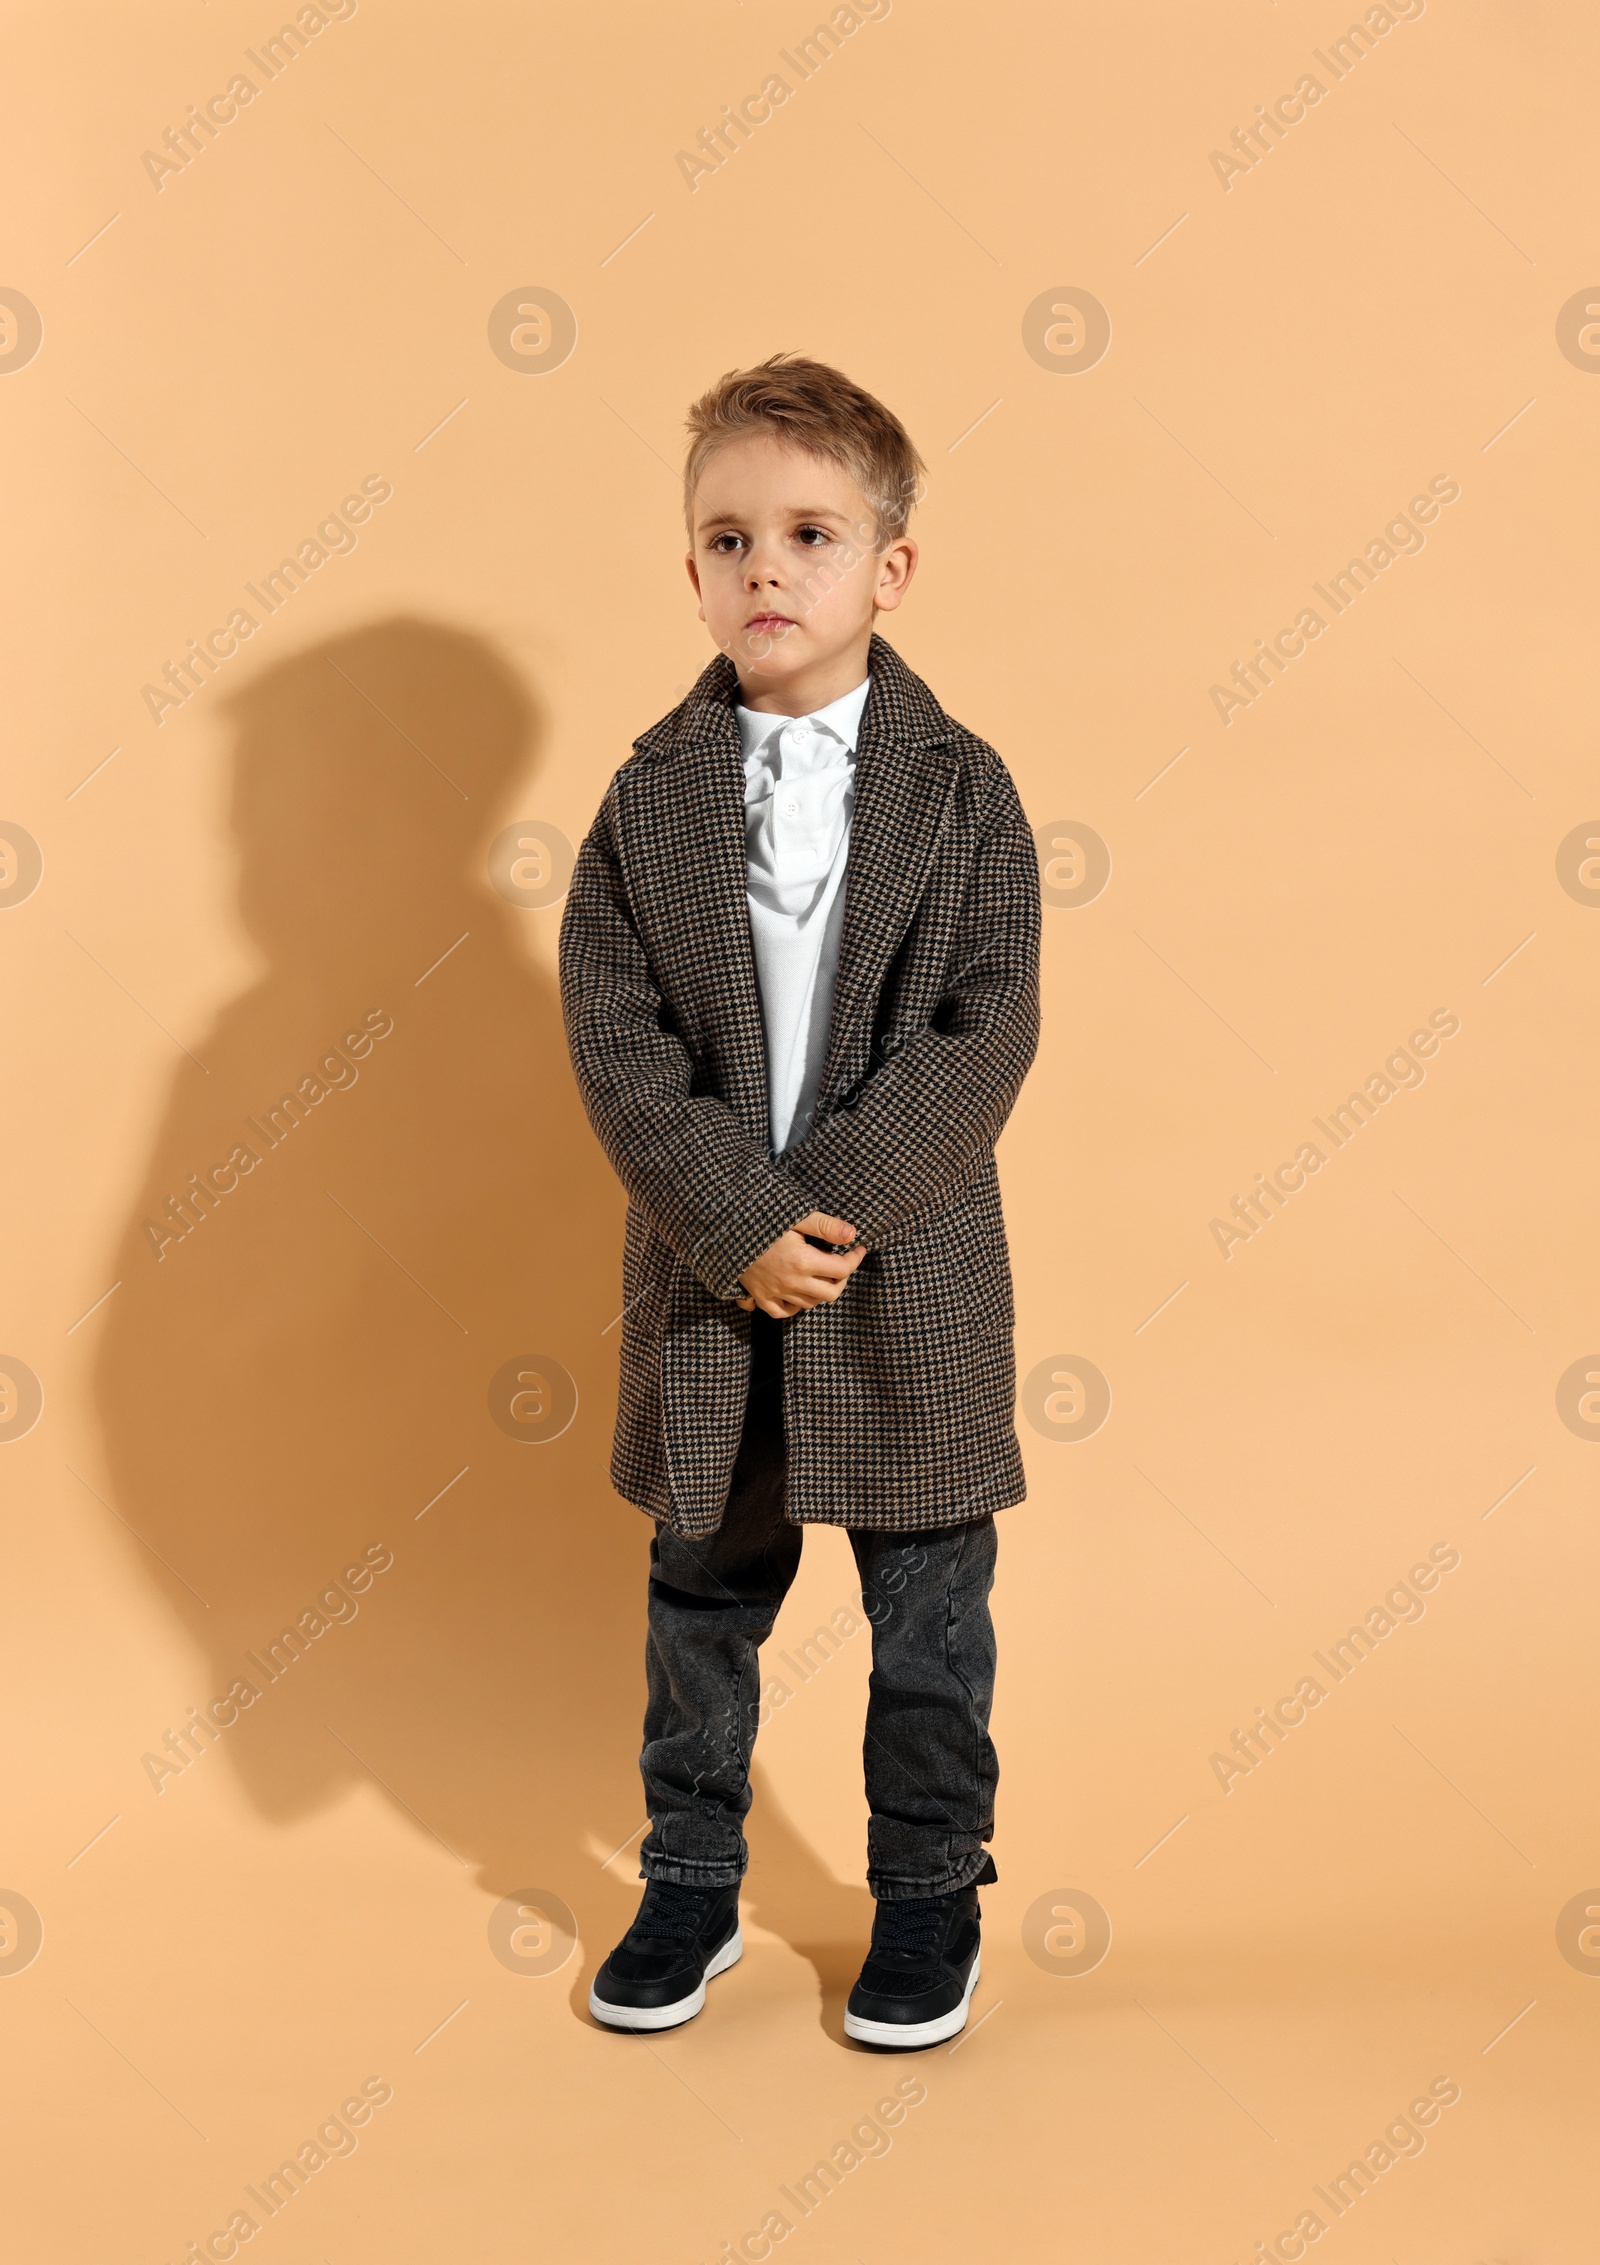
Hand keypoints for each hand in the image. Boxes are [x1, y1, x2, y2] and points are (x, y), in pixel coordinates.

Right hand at [737, 1212, 865, 1318]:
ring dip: (821, 1291)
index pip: (842, 1269)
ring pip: (810, 1304)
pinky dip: (795, 1306)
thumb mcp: (796, 1216)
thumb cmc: (761, 1218)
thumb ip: (826, 1226)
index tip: (859, 1249)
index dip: (855, 1259)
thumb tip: (852, 1234)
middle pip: (831, 1293)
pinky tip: (798, 1292)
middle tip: (841, 1263)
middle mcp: (792, 1282)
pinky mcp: (760, 1296)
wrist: (723, 1230)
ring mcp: (775, 1292)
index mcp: (803, 1261)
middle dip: (842, 1278)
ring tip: (821, 1274)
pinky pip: (783, 1312)